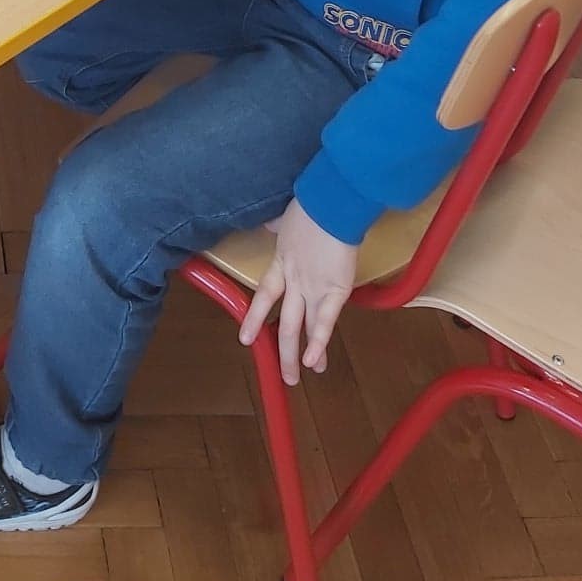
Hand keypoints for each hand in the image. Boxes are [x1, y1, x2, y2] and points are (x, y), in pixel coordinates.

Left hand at [238, 199, 358, 385]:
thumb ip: (278, 226)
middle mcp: (294, 280)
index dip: (254, 316)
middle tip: (283, 374)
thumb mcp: (286, 217)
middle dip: (282, 351)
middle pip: (283, 321)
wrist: (329, 203)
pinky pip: (324, 321)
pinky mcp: (334, 290)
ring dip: (297, 355)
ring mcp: (312, 287)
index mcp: (282, 261)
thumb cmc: (311, 204)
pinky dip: (318, 343)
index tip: (247, 338)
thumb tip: (271, 223)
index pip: (265, 294)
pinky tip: (314, 363)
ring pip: (300, 327)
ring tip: (297, 377)